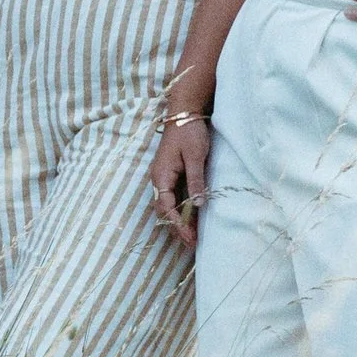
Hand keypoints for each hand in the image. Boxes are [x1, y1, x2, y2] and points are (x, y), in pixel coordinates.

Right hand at [148, 111, 211, 250]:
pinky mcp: (172, 173)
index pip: (166, 206)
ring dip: (180, 220)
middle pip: (164, 209)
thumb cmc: (189, 132)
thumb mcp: (196, 156)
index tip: (189, 238)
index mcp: (161, 175)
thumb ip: (195, 180)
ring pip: (169, 204)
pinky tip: (193, 216)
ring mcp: (164, 176)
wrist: (184, 112)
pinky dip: (182, 209)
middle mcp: (159, 178)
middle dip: (177, 227)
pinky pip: (174, 196)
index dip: (177, 224)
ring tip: (193, 236)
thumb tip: (197, 204)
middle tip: (191, 244)